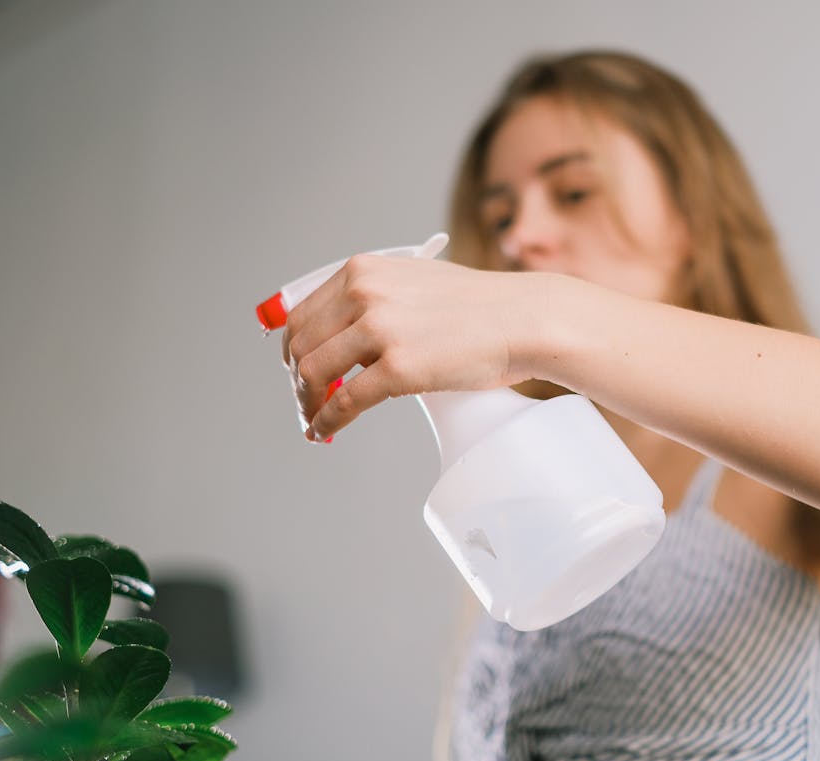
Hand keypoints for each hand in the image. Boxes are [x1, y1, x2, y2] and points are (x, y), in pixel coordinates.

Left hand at [281, 254, 541, 440]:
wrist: (523, 319)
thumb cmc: (480, 307)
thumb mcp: (416, 284)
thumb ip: (378, 301)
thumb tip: (347, 342)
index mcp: (364, 270)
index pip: (304, 312)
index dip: (295, 347)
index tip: (298, 367)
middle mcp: (365, 294)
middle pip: (302, 344)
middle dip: (298, 377)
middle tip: (306, 399)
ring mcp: (380, 330)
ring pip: (314, 372)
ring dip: (307, 401)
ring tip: (314, 417)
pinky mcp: (398, 368)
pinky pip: (344, 401)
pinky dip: (327, 420)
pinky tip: (325, 430)